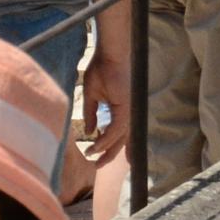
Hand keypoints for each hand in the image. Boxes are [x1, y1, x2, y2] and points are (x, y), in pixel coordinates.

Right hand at [77, 48, 130, 164]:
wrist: (109, 53)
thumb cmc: (101, 69)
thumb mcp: (92, 95)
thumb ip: (91, 113)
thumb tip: (90, 130)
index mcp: (122, 109)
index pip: (119, 133)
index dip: (111, 146)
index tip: (100, 157)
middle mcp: (128, 111)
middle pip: (122, 139)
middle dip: (110, 154)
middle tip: (98, 165)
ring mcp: (129, 109)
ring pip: (120, 136)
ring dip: (107, 149)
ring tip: (96, 160)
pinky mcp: (127, 106)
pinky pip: (117, 128)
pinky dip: (107, 138)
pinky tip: (96, 146)